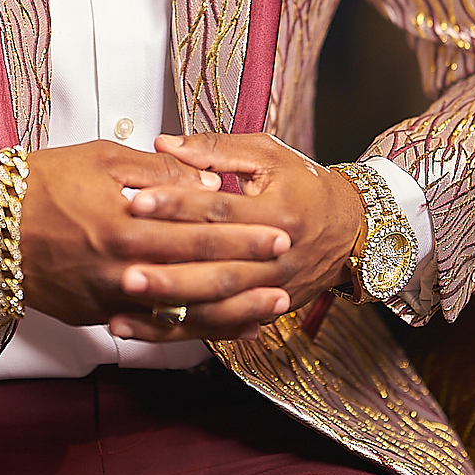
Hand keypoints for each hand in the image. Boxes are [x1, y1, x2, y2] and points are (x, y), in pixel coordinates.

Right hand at [0, 140, 296, 336]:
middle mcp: (121, 267)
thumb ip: (158, 173)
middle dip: (248, 270)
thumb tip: (206, 181)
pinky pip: (149, 329)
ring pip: (181, 312)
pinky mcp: (92, 316)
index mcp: (126, 222)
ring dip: (231, 311)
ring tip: (269, 307)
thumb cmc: (41, 181)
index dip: (243, 232)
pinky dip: (187, 330)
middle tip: (286, 266)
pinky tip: (215, 328)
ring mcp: (107, 298)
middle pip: (199, 273)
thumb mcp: (100, 158)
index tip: (278, 231)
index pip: (199, 230)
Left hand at [106, 132, 363, 340]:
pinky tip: (139, 327)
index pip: (219, 210)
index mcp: (278, 213)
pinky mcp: (265, 312)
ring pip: (215, 306)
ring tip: (122, 300)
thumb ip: (216, 150)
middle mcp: (276, 258)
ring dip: (168, 307)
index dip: (176, 205)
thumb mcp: (269, 155)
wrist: (352, 230)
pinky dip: (177, 330)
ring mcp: (272, 291)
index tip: (135, 200)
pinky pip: (217, 327)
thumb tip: (164, 143)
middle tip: (121, 267)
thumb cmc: (305, 185)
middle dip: (167, 270)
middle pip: (216, 268)